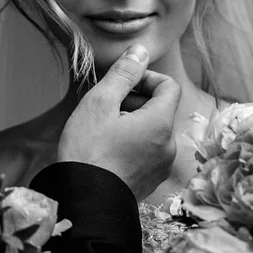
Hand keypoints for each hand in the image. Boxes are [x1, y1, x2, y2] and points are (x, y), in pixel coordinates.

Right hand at [58, 43, 180, 199]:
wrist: (84, 202)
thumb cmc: (88, 150)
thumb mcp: (100, 103)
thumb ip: (123, 74)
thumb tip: (140, 50)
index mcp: (160, 122)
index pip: (168, 86)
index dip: (146, 78)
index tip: (122, 84)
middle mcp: (168, 145)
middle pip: (160, 109)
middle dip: (134, 101)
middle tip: (104, 107)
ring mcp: (160, 166)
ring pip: (152, 131)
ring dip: (131, 122)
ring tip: (102, 130)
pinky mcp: (150, 181)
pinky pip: (146, 152)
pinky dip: (131, 143)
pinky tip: (106, 150)